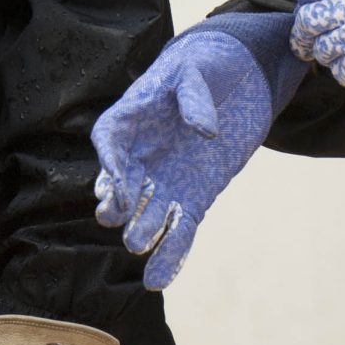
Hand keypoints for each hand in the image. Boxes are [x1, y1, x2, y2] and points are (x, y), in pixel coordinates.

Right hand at [93, 18, 290, 289]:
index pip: (109, 142)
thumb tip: (205, 132)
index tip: (111, 183)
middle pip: (120, 185)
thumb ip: (195, 96)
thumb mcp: (198, 69)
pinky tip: (157, 279)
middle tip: (116, 217)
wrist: (236, 77)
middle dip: (116, 203)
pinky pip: (179, 231)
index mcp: (131, 117)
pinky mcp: (193, 198)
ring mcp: (165, 180)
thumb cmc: (205, 65)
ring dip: (141, 230)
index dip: (108, 164)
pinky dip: (170, 255)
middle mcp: (141, 155)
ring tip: (139, 245)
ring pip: (147, 214)